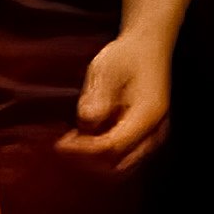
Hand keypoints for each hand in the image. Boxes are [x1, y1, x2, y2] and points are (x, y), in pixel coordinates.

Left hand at [59, 31, 173, 171]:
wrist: (146, 49)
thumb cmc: (125, 57)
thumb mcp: (106, 70)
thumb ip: (99, 96)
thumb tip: (87, 120)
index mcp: (147, 114)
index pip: (113, 145)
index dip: (84, 150)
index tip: (60, 145)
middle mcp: (154, 131)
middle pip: (119, 162)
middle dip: (89, 160)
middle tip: (63, 146)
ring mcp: (152, 136)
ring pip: (121, 163)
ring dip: (94, 159)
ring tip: (70, 142)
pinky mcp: (144, 137)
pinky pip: (122, 155)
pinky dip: (101, 153)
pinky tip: (81, 138)